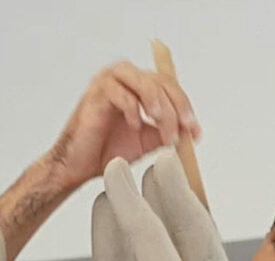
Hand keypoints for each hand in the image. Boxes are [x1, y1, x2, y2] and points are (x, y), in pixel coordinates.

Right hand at [48, 61, 202, 190]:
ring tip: (161, 124)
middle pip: (160, 82)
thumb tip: (190, 133)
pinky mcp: (95, 93)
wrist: (81, 166)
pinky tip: (134, 126)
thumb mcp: (148, 141)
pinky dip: (131, 108)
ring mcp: (110, 82)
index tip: (194, 132)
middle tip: (177, 133)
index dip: (185, 107)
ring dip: (156, 102)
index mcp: (140, 87)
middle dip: (174, 108)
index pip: (170, 87)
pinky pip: (119, 92)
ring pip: (142, 80)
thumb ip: (167, 132)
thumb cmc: (108, 150)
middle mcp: (126, 79)